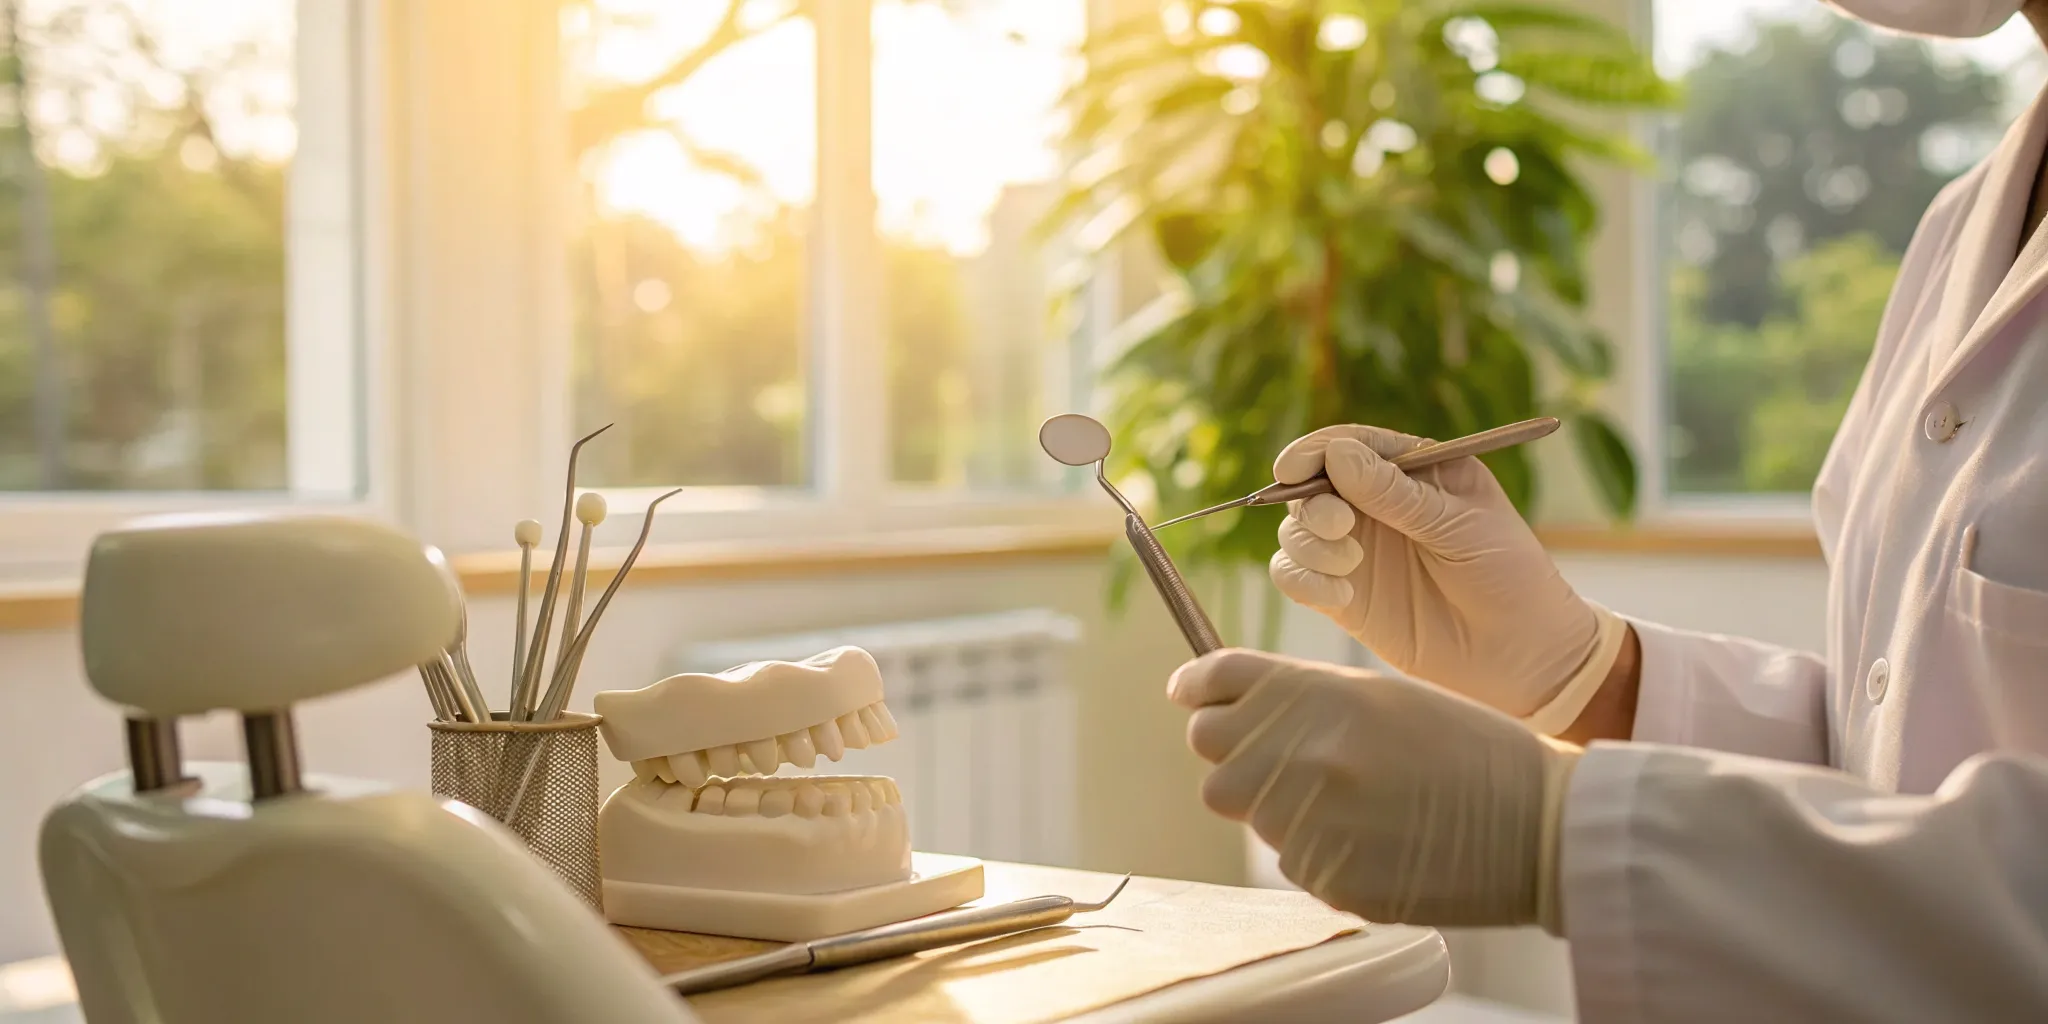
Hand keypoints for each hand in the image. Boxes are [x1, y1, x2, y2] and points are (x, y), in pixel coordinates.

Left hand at [1170, 648, 1577, 930]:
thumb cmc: (1467, 749)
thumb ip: (1299, 698)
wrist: (1539, 824)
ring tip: (1361, 801)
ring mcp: (1310, 820)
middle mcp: (1301, 753)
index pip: (1215, 681)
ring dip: (1284, 806)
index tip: (1193, 693)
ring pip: (1253, 814)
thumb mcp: (1382, 696)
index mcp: (1317, 694)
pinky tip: (1377, 838)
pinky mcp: (1326, 877)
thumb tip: (1209, 699)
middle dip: (1238, 756)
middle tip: (1290, 760)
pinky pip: (1293, 860)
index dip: (1201, 687)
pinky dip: (1322, 850)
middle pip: (1212, 756)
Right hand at [1266, 424, 1621, 720]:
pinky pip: (1295, 576)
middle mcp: (1375, 507)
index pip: (1349, 445)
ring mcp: (1356, 551)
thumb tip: (1336, 454)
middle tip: (1340, 525)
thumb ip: (1396, 493)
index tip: (1293, 469)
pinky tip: (1343, 597)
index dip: (1315, 452)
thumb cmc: (1507, 574)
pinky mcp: (1343, 596)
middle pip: (1311, 486)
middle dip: (1311, 502)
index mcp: (1412, 472)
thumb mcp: (1461, 523)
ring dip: (1309, 544)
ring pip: (1296, 531)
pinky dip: (1304, 580)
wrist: (1521, 651)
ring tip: (1350, 565)